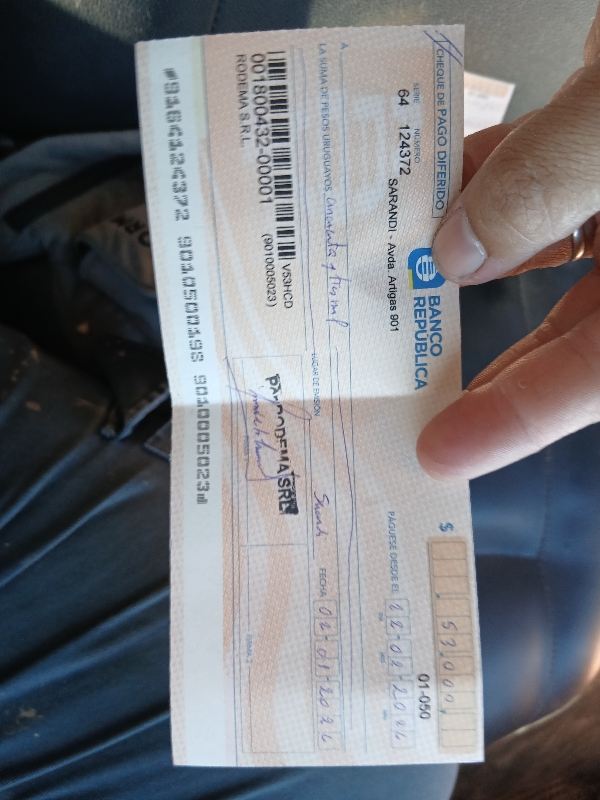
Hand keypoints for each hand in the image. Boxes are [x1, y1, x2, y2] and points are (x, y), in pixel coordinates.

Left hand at [417, 5, 599, 480]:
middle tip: (410, 391)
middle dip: (487, 358)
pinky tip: (441, 180)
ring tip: (400, 283)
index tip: (440, 454)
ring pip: (552, 248)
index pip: (594, 374)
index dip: (515, 421)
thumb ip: (545, 183)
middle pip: (572, 331)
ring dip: (472, 256)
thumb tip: (458, 253)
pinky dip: (496, 177)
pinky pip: (552, 176)